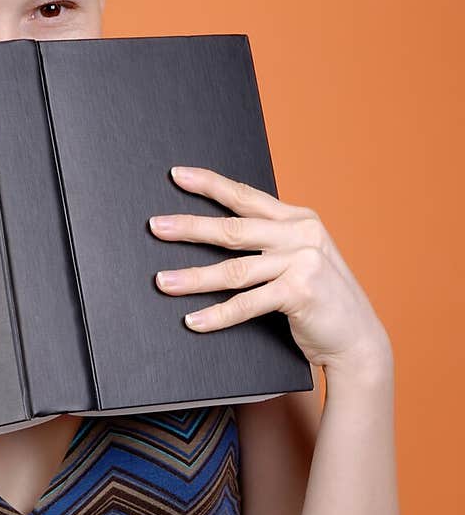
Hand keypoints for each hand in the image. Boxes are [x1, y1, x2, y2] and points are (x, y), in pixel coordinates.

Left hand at [148, 166, 390, 375]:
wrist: (358, 339)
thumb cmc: (320, 300)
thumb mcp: (300, 259)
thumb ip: (271, 242)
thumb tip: (218, 234)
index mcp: (299, 219)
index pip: (246, 197)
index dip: (210, 184)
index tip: (177, 176)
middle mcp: (302, 233)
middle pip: (233, 229)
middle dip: (189, 227)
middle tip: (155, 226)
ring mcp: (303, 261)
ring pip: (235, 269)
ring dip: (193, 277)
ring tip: (162, 282)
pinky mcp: (301, 291)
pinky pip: (248, 303)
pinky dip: (218, 315)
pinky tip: (193, 321)